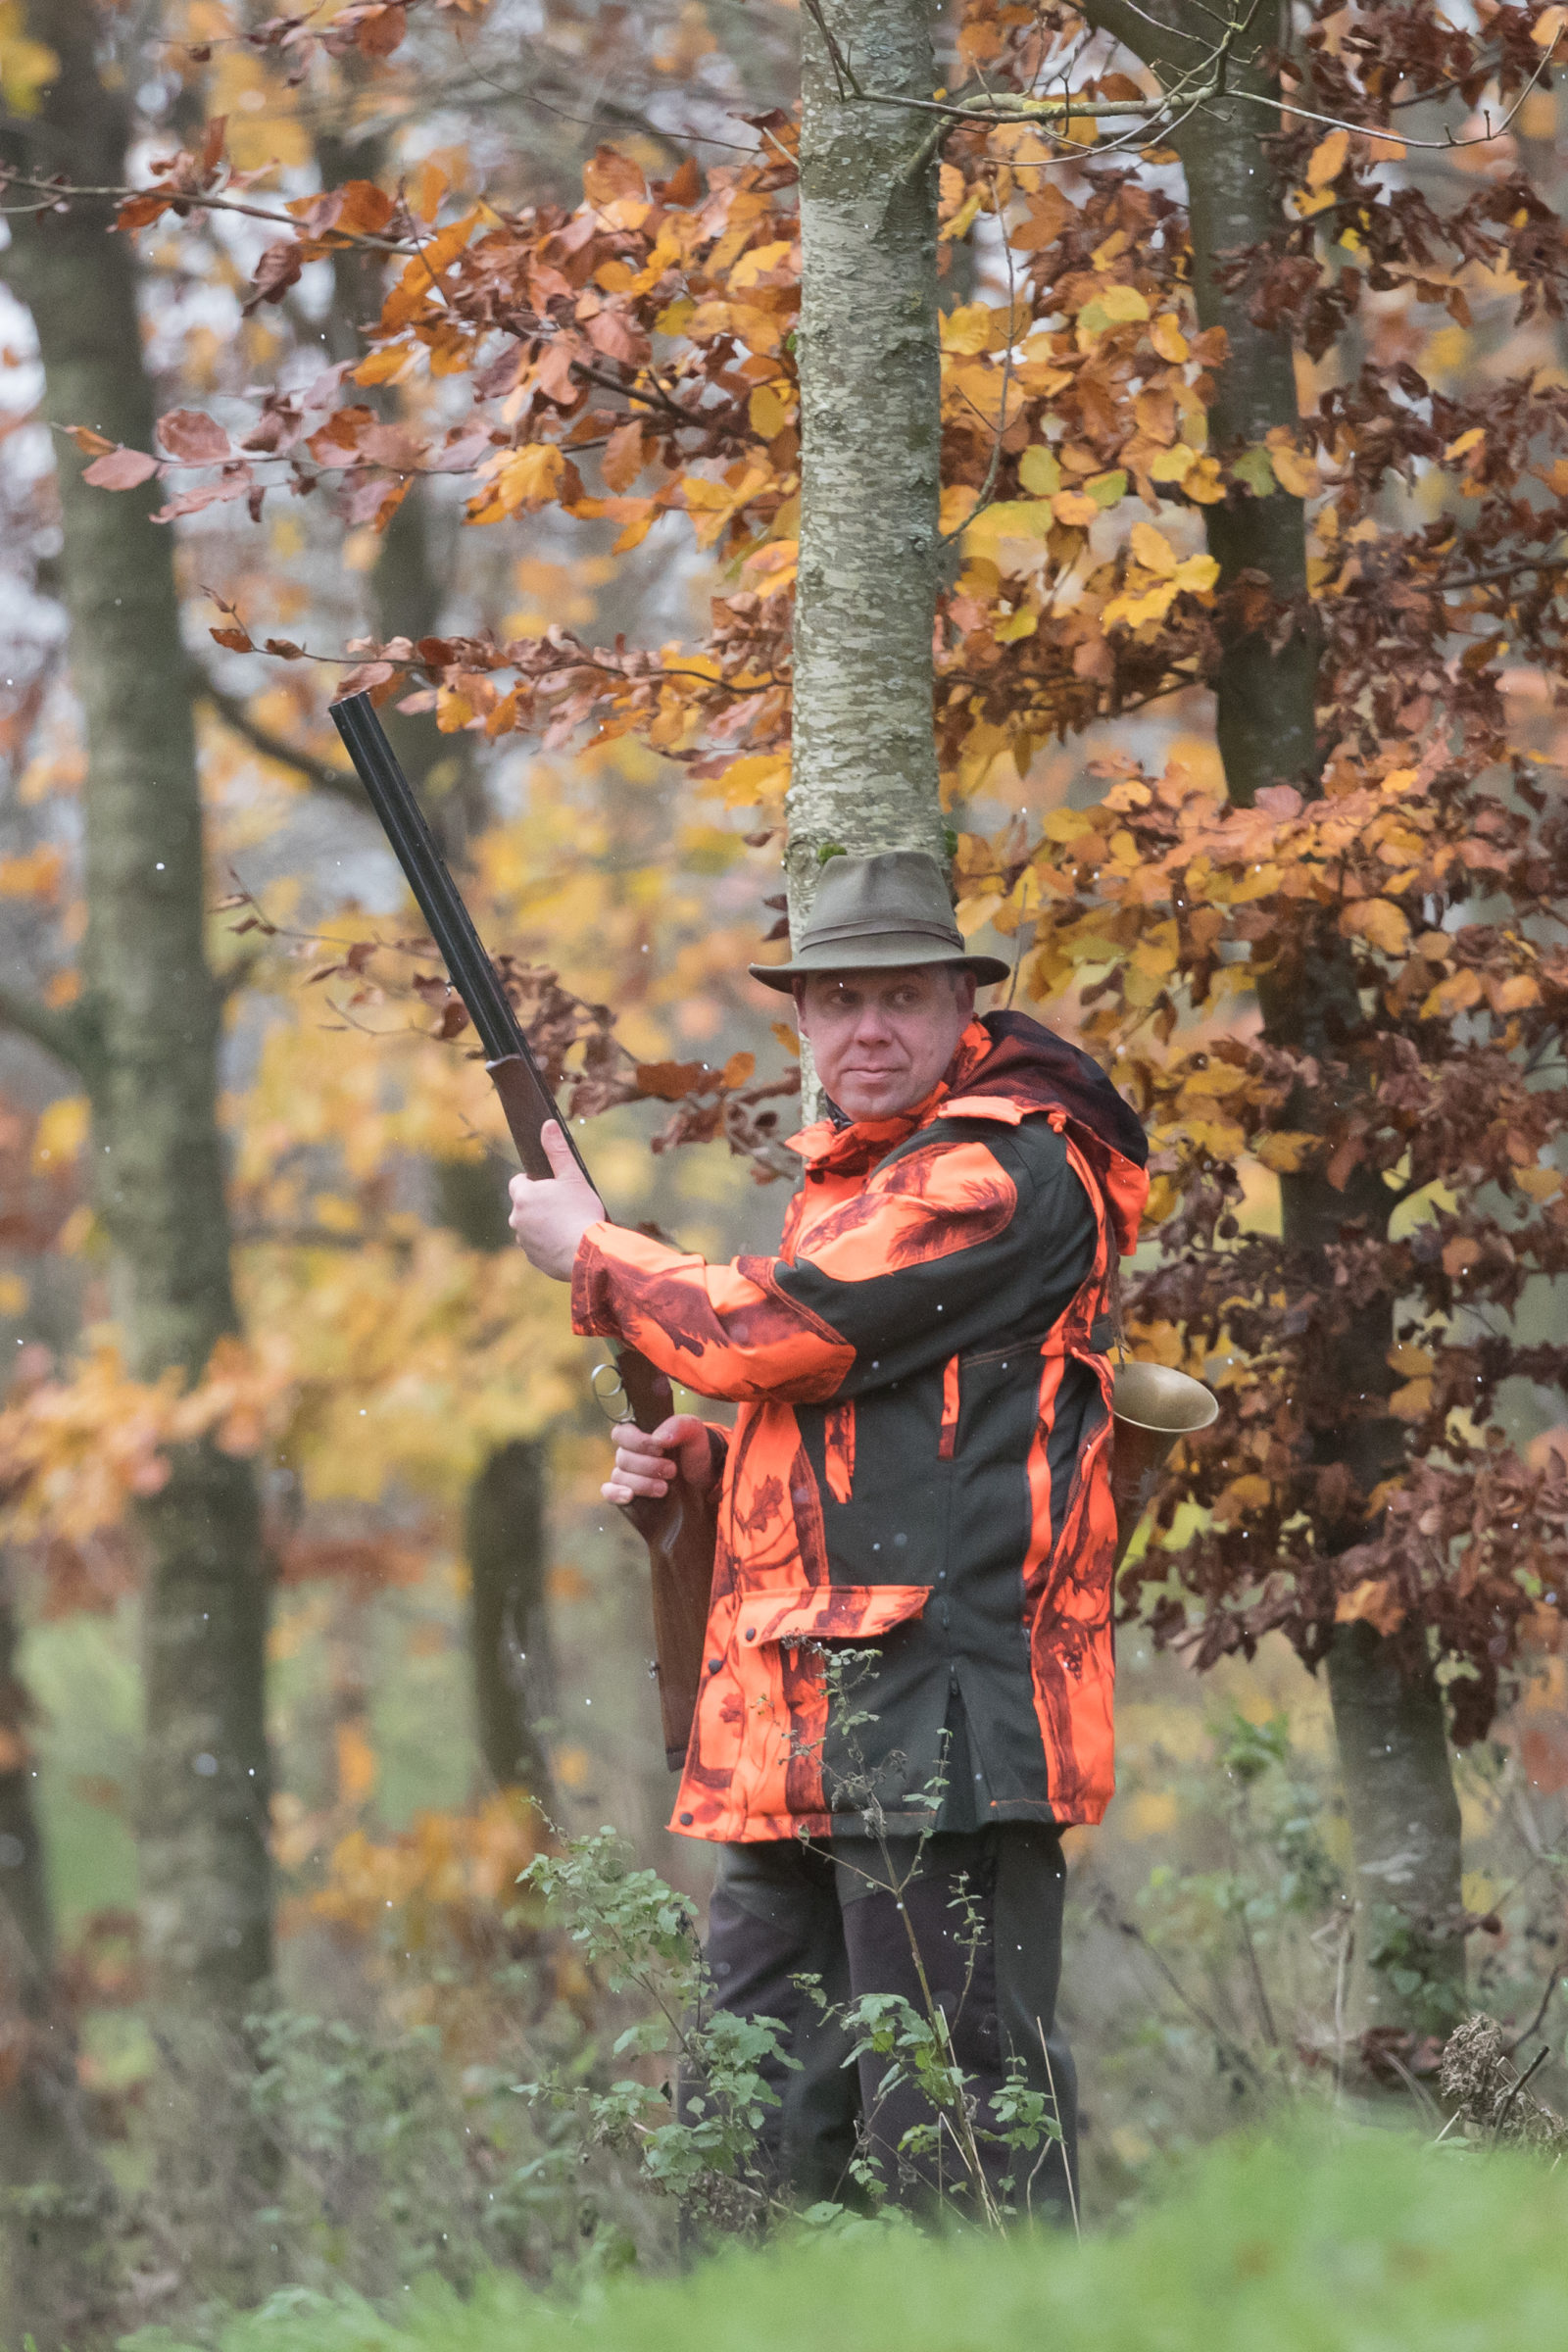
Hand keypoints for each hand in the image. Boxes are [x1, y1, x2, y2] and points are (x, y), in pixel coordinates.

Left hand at [507, 1121, 604, 1281]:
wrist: (588, 1254)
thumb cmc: (581, 1212)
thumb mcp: (573, 1177)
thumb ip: (557, 1150)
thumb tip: (547, 1125)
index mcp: (523, 1195)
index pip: (518, 1182)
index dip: (535, 1183)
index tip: (553, 1188)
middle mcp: (516, 1218)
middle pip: (524, 1206)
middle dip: (540, 1205)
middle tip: (565, 1207)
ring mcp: (523, 1241)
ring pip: (530, 1227)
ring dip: (543, 1225)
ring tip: (568, 1226)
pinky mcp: (533, 1259)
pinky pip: (537, 1247)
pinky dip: (548, 1244)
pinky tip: (567, 1243)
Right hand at [602, 1414, 717, 1506]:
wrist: (703, 1476)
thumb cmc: (694, 1449)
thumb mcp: (694, 1432)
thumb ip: (679, 1426)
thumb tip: (658, 1438)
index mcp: (639, 1432)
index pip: (622, 1433)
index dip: (638, 1442)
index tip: (661, 1449)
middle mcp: (629, 1452)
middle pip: (623, 1459)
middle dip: (649, 1466)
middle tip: (672, 1470)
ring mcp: (626, 1473)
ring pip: (620, 1477)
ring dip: (642, 1484)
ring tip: (664, 1488)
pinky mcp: (627, 1492)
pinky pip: (609, 1491)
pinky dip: (616, 1493)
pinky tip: (630, 1496)